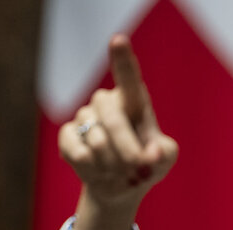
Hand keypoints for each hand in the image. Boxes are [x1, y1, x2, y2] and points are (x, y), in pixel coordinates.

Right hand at [58, 34, 178, 229]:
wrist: (121, 187)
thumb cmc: (147, 165)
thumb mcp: (164, 160)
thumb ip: (164, 153)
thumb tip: (152, 153)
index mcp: (134, 101)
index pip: (128, 79)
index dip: (122, 60)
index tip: (118, 40)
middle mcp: (107, 103)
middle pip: (113, 120)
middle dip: (128, 150)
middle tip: (136, 168)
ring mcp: (85, 117)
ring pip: (97, 141)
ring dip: (113, 166)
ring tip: (120, 172)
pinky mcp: (68, 135)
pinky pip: (78, 152)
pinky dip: (92, 170)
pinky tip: (98, 172)